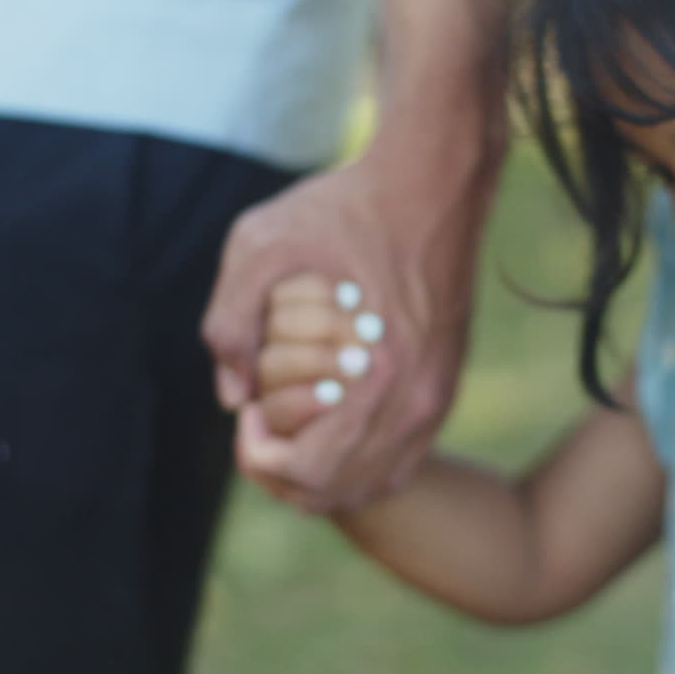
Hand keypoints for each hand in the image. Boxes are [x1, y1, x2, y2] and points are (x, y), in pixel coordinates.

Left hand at [204, 134, 500, 510]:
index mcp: (375, 374)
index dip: (258, 454)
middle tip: (263, 422)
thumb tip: (229, 394)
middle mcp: (416, 400)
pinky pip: (402, 459)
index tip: (247, 406)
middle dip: (283, 470)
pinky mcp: (445, 385)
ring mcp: (436, 397)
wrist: (432, 181)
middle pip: (338, 492)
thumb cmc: (344, 207)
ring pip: (373, 484)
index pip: (306, 473)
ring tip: (292, 426)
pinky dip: (360, 460)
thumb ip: (230, 320)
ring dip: (322, 472)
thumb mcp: (260, 242)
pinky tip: (330, 424)